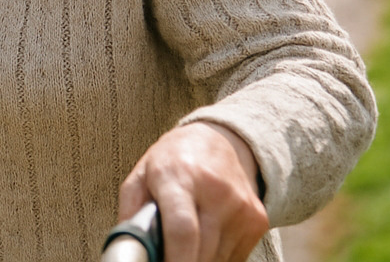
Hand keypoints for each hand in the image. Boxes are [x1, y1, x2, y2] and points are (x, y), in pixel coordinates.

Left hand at [119, 121, 268, 261]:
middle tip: (168, 256)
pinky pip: (235, 257)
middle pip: (201, 251)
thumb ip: (130, 215)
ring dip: (199, 260)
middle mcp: (215, 191)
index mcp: (179, 176)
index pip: (182, 230)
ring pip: (218, 259)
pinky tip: (205, 240)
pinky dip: (216, 257)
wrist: (218, 141)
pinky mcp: (258, 220)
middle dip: (183, 261)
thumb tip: (130, 252)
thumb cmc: (172, 161)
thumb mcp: (140, 177)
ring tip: (184, 243)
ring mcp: (242, 207)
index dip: (174, 259)